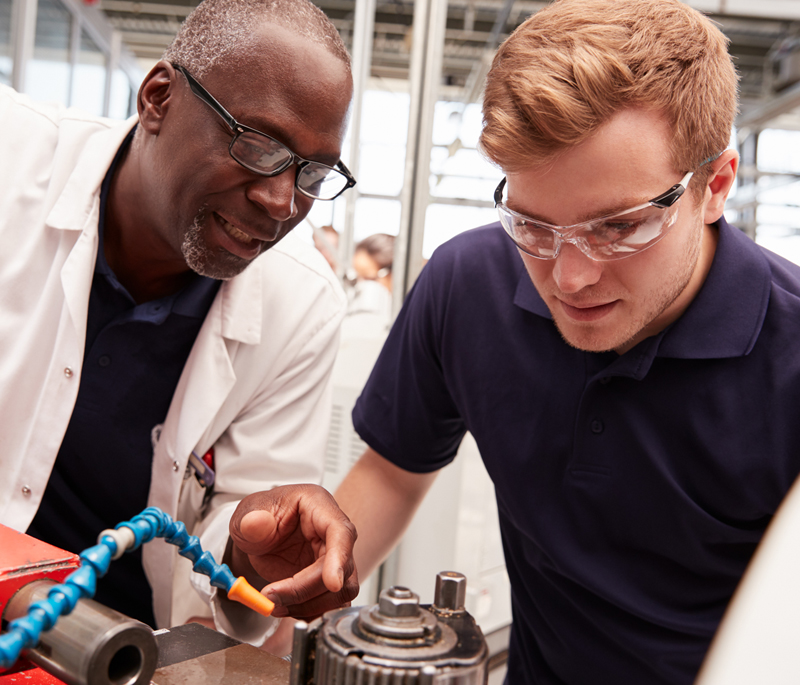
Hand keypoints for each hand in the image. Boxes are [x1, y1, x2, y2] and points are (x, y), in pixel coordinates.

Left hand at [228, 484, 358, 618]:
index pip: (341, 532)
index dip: (339, 558)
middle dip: (306, 590)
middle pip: (342, 569)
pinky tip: (287, 609)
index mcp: (318, 506)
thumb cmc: (259, 516)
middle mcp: (333, 532)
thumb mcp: (246, 514)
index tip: (332, 584)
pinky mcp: (328, 580)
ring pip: (341, 591)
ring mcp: (334, 558)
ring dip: (309, 606)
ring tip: (275, 604)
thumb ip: (251, 521)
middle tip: (272, 597)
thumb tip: (255, 524)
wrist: (257, 533)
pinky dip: (310, 613)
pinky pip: (331, 603)